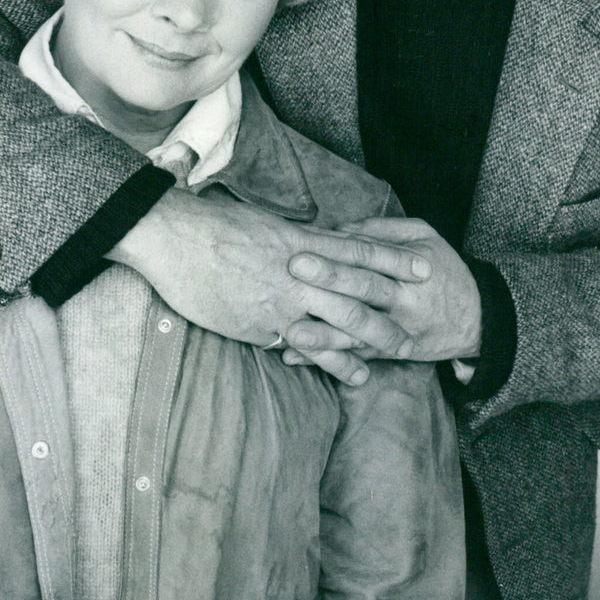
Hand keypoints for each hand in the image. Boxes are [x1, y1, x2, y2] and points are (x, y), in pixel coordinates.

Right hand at [106, 188, 425, 384]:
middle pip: (357, 296)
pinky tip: (335, 373)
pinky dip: (321, 361)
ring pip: (335, 327)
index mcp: (303, 242)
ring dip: (360, 348)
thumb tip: (310, 246)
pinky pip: (300, 346)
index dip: (393, 261)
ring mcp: (284, 302)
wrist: (178, 239)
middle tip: (413, 326)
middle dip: (388, 314)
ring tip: (379, 364)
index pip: (359, 252)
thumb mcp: (264, 226)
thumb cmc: (215, 227)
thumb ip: (293, 242)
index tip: (421, 266)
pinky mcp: (261, 325)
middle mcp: (302, 273)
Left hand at [283, 217, 481, 363]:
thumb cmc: (444, 269)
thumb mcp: (424, 237)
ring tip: (290, 331)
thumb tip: (339, 228)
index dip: (341, 250)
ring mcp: (397, 329)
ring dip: (323, 333)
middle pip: (364, 289)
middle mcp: (404, 300)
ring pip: (357, 331)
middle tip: (293, 269)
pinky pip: (355, 357)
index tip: (306, 244)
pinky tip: (294, 355)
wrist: (478, 319)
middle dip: (329, 280)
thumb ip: (383, 230)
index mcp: (412, 266)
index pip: (373, 255)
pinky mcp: (389, 352)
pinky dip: (325, 358)